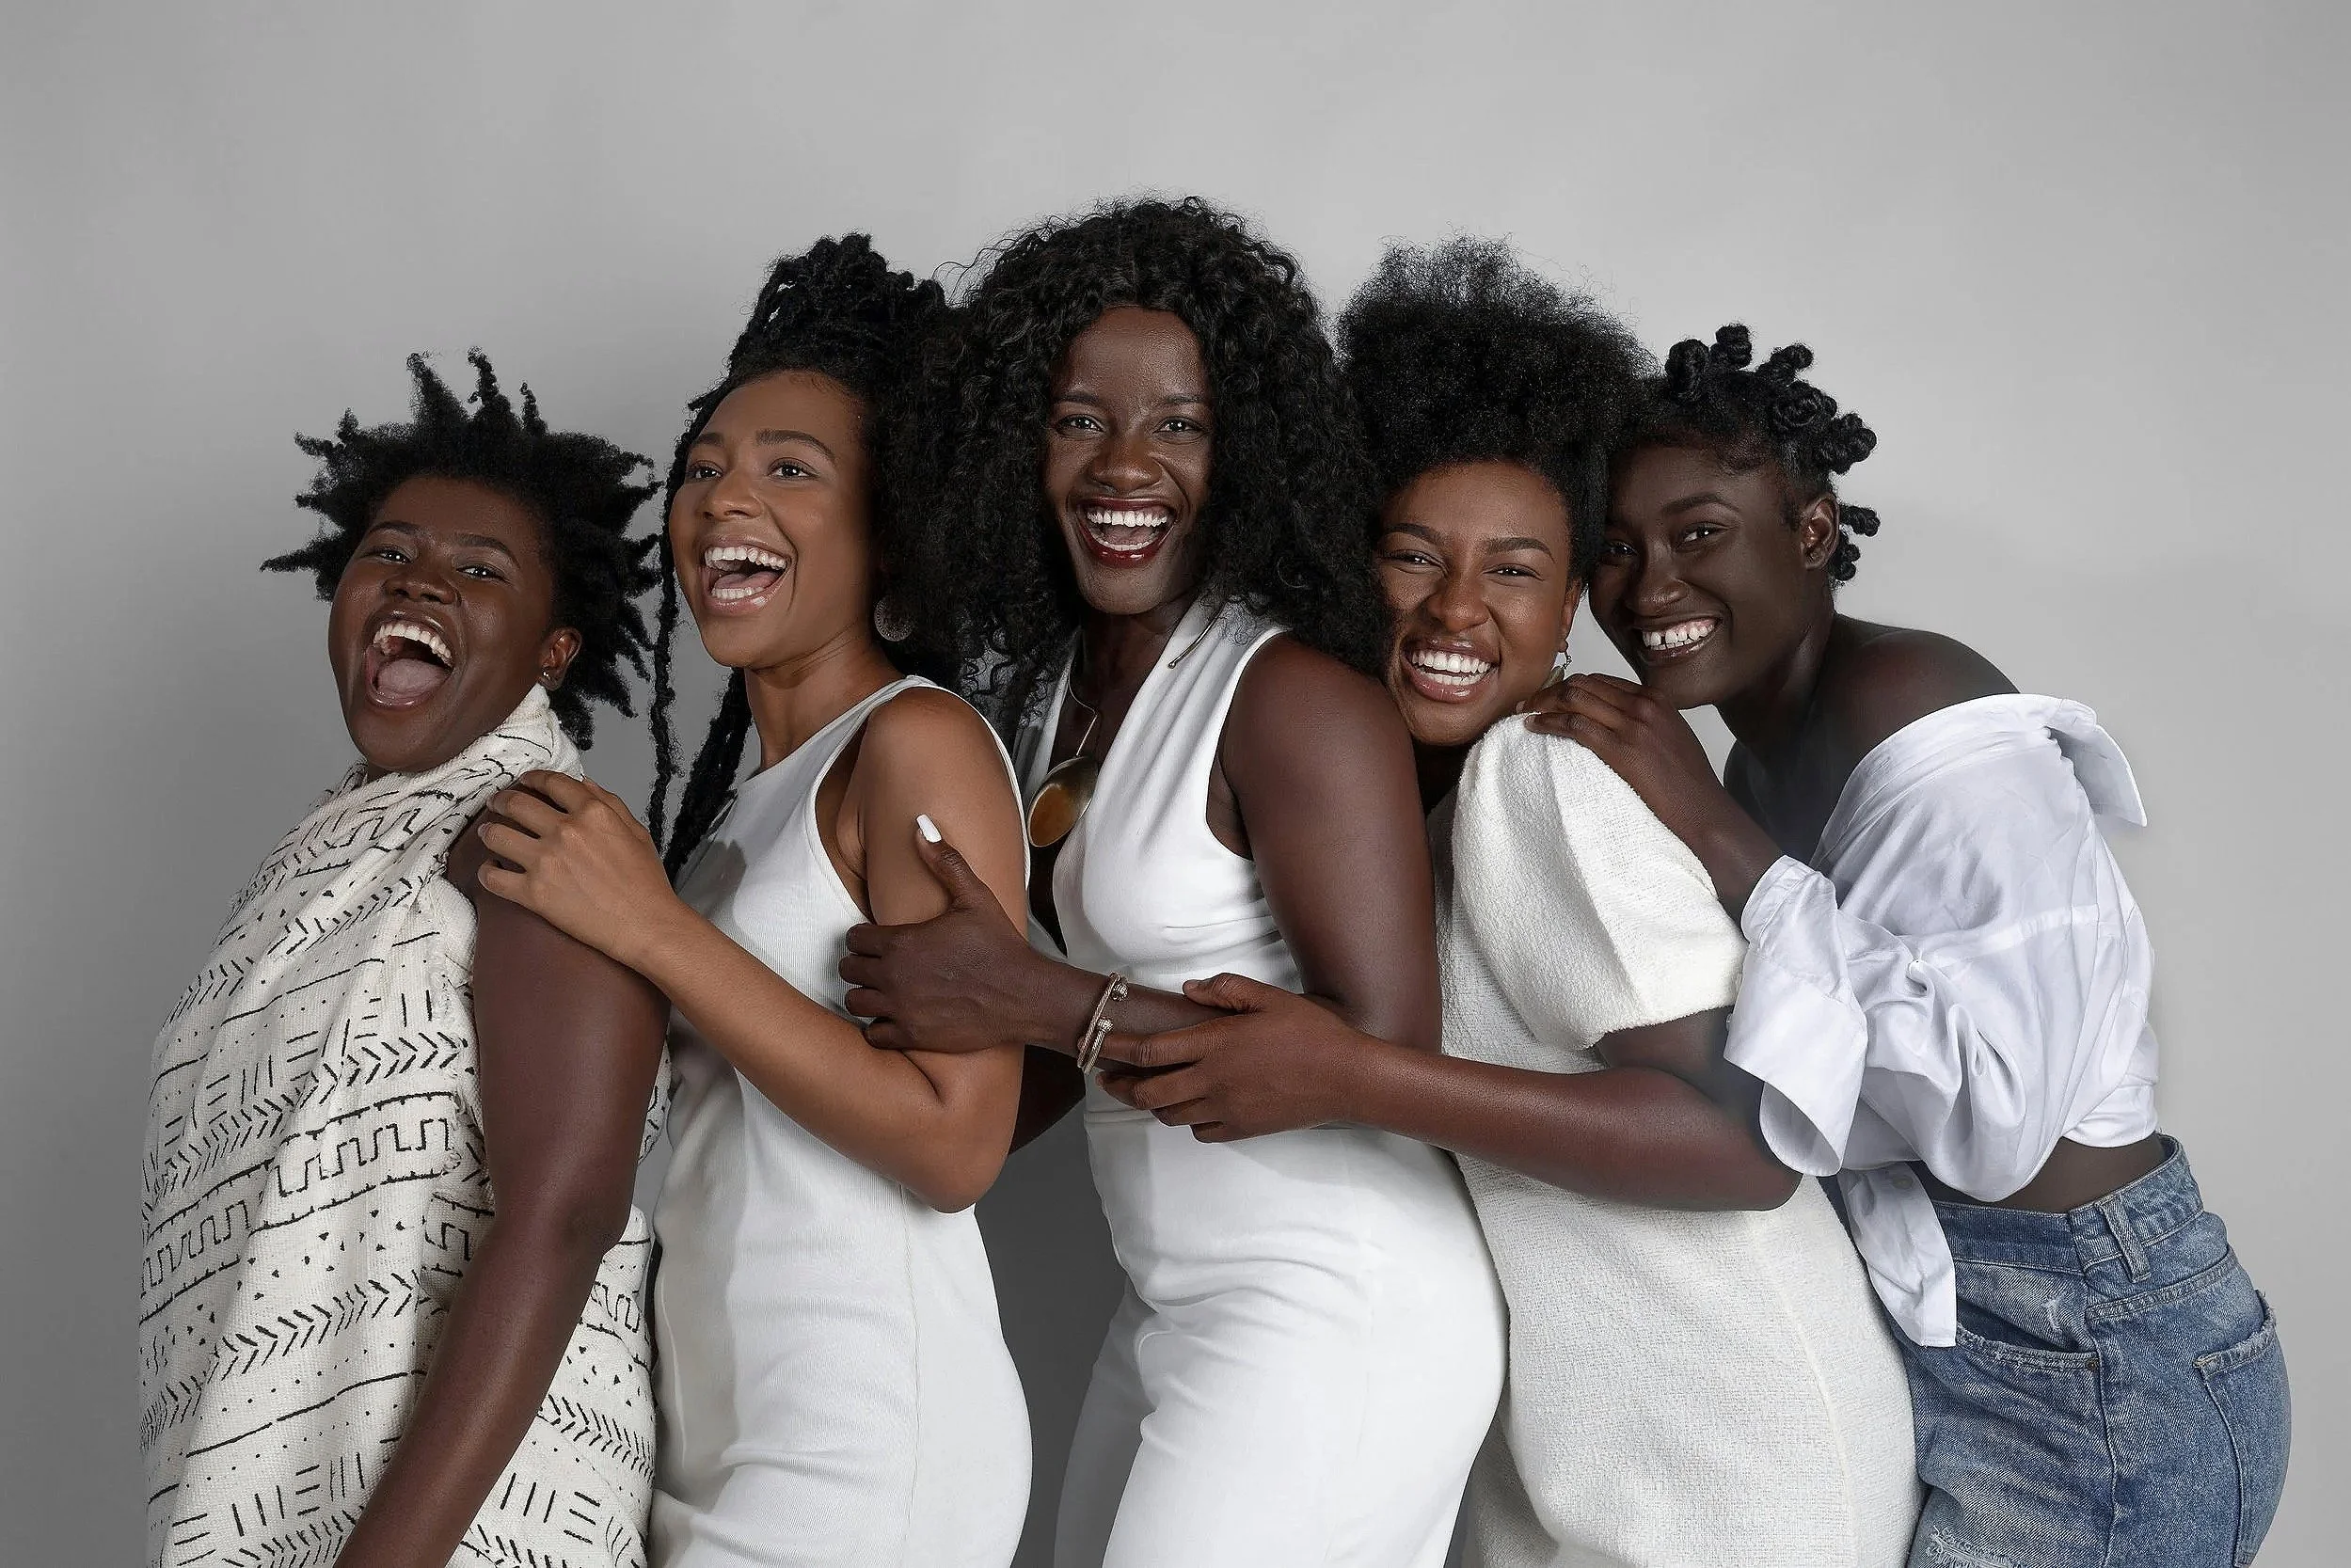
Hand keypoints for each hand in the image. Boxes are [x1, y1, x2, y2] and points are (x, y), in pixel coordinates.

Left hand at [475, 771, 682, 968]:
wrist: (644, 925)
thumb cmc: (645, 883)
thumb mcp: (636, 831)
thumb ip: (609, 803)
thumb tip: (584, 784)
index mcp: (593, 813)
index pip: (552, 783)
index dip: (532, 778)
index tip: (524, 781)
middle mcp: (566, 831)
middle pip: (516, 804)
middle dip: (501, 800)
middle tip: (496, 804)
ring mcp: (546, 861)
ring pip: (497, 835)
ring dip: (488, 832)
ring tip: (488, 834)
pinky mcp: (534, 893)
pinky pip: (493, 877)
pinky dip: (486, 872)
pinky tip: (489, 870)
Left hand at [840, 827, 1043, 1055]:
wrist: (1023, 994)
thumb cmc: (999, 945)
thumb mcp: (974, 897)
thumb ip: (943, 861)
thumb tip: (921, 824)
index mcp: (900, 942)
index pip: (853, 938)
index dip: (863, 936)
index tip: (877, 939)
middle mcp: (893, 976)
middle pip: (848, 969)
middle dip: (860, 964)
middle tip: (879, 964)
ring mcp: (901, 1009)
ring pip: (855, 1002)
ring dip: (865, 994)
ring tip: (882, 990)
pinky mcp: (913, 1036)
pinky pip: (874, 1035)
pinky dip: (879, 1026)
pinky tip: (896, 1016)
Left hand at [1094, 973, 1368, 1141]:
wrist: (1346, 1078)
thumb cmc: (1311, 1033)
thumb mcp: (1269, 998)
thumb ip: (1224, 990)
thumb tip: (1187, 990)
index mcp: (1215, 1044)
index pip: (1149, 1051)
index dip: (1116, 1049)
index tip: (1097, 1045)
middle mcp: (1213, 1081)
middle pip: (1148, 1093)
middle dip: (1120, 1087)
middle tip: (1107, 1078)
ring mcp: (1226, 1109)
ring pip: (1170, 1115)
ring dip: (1152, 1104)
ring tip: (1146, 1091)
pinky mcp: (1242, 1129)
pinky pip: (1200, 1132)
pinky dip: (1187, 1121)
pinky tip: (1191, 1108)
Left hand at [1517, 674, 1778, 911]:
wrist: (1703, 811)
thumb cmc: (1689, 783)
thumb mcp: (1673, 736)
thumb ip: (1648, 720)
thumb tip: (1616, 719)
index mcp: (1657, 699)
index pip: (1603, 680)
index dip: (1572, 685)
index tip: (1552, 694)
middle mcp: (1644, 705)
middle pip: (1584, 684)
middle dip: (1551, 689)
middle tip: (1529, 701)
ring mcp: (1633, 724)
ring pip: (1575, 698)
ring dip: (1543, 702)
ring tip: (1524, 711)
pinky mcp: (1622, 748)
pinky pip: (1575, 725)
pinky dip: (1549, 722)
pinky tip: (1534, 726)